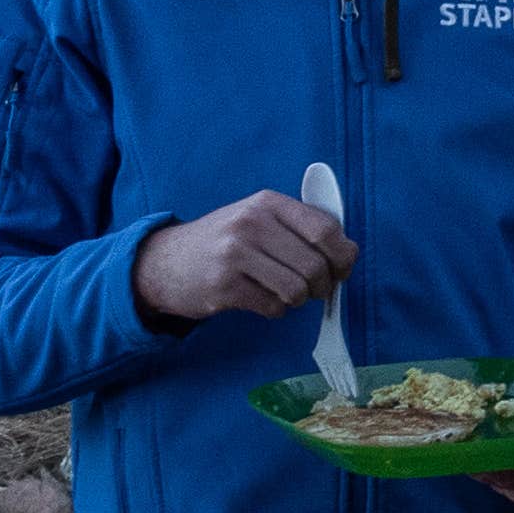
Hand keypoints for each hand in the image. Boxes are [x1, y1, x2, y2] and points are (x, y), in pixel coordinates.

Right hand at [134, 190, 353, 329]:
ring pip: (296, 290)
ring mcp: (235, 255)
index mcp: (267, 203)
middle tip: (315, 289)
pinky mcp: (223, 287)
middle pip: (314, 265)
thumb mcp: (257, 218)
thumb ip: (299, 227)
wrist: (166, 261)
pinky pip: (273, 307)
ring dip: (298, 300)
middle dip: (323, 285)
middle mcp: (251, 224)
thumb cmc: (224, 241)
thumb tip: (347, 253)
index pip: (325, 230)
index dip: (343, 255)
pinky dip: (275, 310)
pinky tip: (261, 299)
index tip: (343, 268)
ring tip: (285, 293)